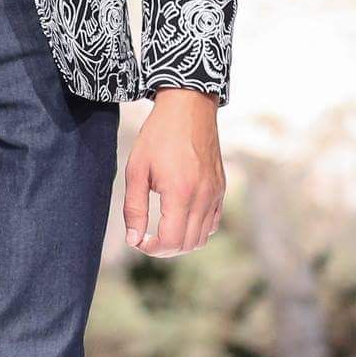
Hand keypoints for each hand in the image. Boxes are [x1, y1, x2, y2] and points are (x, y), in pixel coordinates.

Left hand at [122, 87, 224, 256]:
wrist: (189, 107)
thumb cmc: (158, 136)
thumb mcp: (137, 170)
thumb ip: (134, 208)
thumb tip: (134, 240)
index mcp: (180, 193)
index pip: (171, 241)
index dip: (152, 248)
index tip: (139, 240)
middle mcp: (203, 197)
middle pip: (187, 245)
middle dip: (164, 248)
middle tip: (147, 237)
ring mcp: (216, 193)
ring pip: (202, 238)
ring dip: (181, 241)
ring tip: (162, 227)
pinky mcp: (221, 188)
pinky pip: (212, 223)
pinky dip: (196, 229)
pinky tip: (180, 216)